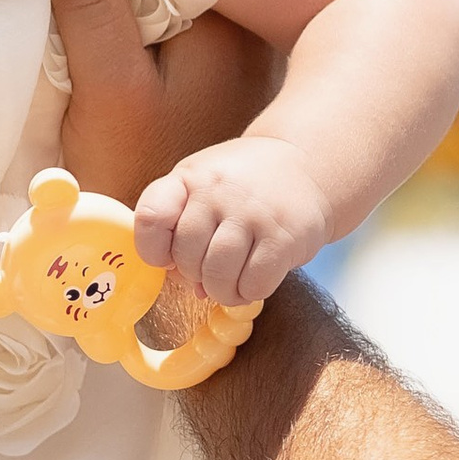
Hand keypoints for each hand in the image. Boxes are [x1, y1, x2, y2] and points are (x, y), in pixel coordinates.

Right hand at [39, 0, 275, 199]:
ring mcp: (229, 57)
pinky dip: (129, 15)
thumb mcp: (106, 86)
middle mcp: (241, 32)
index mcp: (226, 25)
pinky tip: (92, 21)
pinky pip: (165, 24)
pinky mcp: (210, 79)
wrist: (158, 258)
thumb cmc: (133, 175)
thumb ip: (89, 1)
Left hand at [134, 133, 332, 305]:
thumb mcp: (204, 187)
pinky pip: (254, 283)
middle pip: (186, 256)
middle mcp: (217, 190)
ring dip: (221, 291)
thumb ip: (185, 230)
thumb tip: (191, 288)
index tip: (168, 257)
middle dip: (195, 275)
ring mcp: (251, 212)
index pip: (151, 217)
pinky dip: (250, 292)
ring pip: (218, 275)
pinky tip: (255, 280)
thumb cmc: (245, 186)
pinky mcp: (283, 236)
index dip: (153, 250)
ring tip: (231, 284)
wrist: (308, 166)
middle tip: (211, 271)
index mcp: (189, 177)